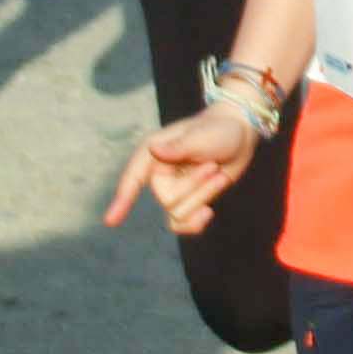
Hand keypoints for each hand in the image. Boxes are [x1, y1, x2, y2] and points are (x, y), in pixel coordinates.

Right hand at [104, 100, 261, 237]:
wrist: (241, 135)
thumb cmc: (219, 130)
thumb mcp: (202, 137)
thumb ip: (179, 147)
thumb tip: (155, 151)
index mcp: (153, 152)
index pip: (133, 178)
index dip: (122, 199)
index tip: (111, 221)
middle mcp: (157, 172)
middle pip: (167, 200)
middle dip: (194, 187)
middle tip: (212, 165)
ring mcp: (172, 188)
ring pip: (178, 213)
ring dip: (203, 196)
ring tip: (218, 173)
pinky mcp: (187, 200)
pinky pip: (181, 224)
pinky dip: (195, 223)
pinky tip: (209, 213)